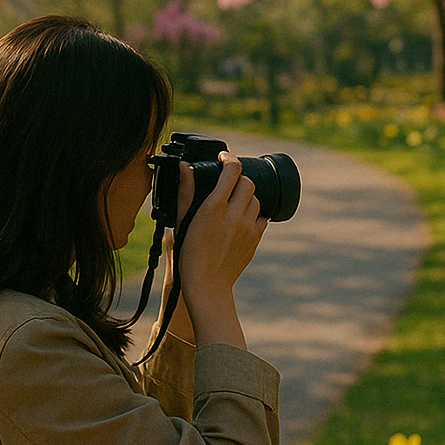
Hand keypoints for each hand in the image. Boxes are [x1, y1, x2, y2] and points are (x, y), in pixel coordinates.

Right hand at [175, 153, 268, 347]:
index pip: (232, 170)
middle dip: (238, 178)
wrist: (207, 286)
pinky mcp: (255, 240)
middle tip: (228, 183)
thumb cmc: (189, 256)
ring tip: (234, 203)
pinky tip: (243, 218)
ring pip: (256, 200)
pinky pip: (262, 218)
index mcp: (214, 207)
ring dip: (247, 196)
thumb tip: (184, 167)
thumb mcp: (183, 222)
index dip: (229, 158)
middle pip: (247, 182)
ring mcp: (247, 228)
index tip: (223, 158)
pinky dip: (254, 213)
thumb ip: (185, 193)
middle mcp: (234, 215)